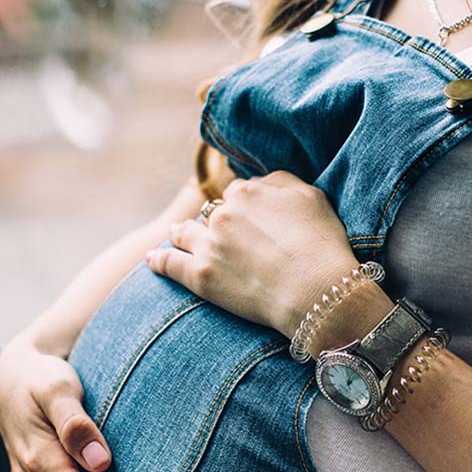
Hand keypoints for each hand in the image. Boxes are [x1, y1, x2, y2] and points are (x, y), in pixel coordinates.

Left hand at [146, 170, 359, 337]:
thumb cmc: (321, 245)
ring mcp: (208, 246)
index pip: (237, 194)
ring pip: (186, 233)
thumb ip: (281, 181)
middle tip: (223, 235)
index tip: (251, 221)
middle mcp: (223, 215)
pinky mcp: (200, 277)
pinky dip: (159, 260)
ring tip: (177, 234)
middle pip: (212, 213)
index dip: (244, 208)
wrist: (316, 291)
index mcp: (247, 192)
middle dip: (217, 222)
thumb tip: (260, 181)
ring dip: (182, 233)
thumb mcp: (311, 196)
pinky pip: (169, 263)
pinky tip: (151, 259)